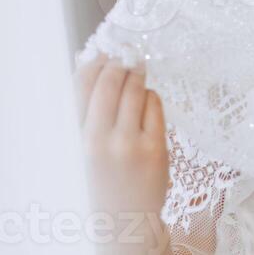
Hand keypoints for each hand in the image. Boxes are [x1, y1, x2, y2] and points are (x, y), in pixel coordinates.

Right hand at [74, 53, 170, 251]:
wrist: (124, 223)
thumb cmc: (101, 181)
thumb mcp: (82, 149)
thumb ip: (85, 113)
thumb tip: (91, 64)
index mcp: (75, 141)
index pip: (79, 88)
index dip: (92, 64)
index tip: (101, 53)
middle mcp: (98, 142)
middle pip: (110, 82)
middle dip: (118, 64)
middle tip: (124, 57)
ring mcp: (128, 145)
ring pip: (134, 89)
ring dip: (136, 76)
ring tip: (136, 72)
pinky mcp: (155, 148)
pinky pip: (154, 103)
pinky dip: (150, 96)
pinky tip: (146, 101)